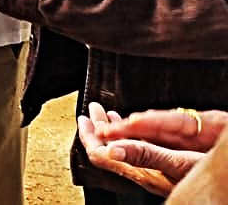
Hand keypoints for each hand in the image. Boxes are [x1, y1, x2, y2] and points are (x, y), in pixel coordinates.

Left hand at [79, 103, 203, 196]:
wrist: (223, 187)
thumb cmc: (204, 175)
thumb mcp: (177, 162)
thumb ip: (145, 154)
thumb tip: (111, 148)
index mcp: (141, 172)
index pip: (101, 155)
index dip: (89, 136)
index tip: (83, 118)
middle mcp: (142, 173)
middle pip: (107, 150)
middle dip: (97, 128)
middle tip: (92, 110)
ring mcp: (151, 172)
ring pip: (121, 148)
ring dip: (111, 129)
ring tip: (105, 113)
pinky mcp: (161, 169)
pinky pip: (136, 150)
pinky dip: (128, 134)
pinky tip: (130, 128)